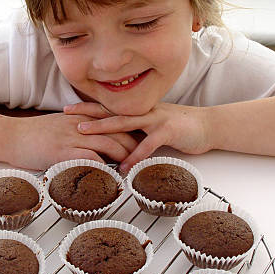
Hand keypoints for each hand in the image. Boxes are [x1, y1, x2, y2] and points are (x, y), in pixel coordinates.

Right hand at [4, 112, 138, 170]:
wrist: (10, 136)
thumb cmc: (33, 134)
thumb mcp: (59, 125)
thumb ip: (78, 129)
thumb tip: (92, 141)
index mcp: (81, 117)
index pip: (114, 119)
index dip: (130, 129)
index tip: (142, 139)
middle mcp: (81, 124)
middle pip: (117, 130)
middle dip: (134, 144)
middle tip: (144, 156)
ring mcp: (74, 137)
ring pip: (109, 143)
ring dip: (124, 157)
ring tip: (134, 168)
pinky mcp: (65, 151)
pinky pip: (91, 158)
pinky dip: (105, 167)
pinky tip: (112, 176)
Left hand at [64, 102, 211, 172]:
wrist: (207, 126)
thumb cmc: (178, 127)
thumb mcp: (152, 126)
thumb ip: (135, 131)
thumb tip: (115, 143)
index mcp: (138, 110)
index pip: (109, 106)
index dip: (88, 107)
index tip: (68, 109)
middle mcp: (143, 110)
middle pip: (111, 110)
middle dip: (87, 112)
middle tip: (67, 116)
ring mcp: (155, 118)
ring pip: (124, 122)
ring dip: (103, 128)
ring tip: (84, 135)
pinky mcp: (168, 130)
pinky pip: (148, 144)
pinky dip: (136, 156)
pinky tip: (125, 167)